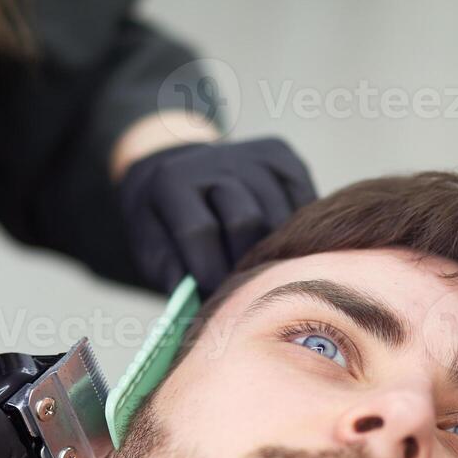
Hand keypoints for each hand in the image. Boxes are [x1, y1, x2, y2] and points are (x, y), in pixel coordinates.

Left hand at [116, 137, 316, 294]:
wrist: (182, 174)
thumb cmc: (168, 224)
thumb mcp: (153, 249)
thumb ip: (171, 274)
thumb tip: (197, 304)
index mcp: (172, 181)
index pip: (198, 231)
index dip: (209, 272)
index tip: (215, 297)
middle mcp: (214, 160)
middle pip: (245, 221)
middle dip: (244, 262)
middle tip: (242, 284)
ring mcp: (252, 154)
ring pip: (279, 214)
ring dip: (274, 250)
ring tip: (262, 268)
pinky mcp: (282, 154)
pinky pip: (304, 199)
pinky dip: (298, 229)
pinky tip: (282, 244)